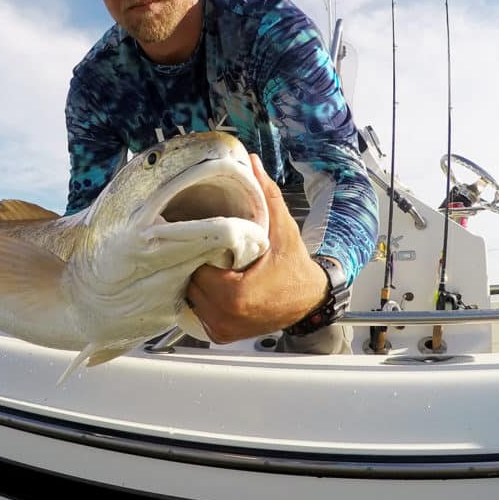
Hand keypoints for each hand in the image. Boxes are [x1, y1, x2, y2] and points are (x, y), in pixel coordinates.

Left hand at [186, 154, 327, 342]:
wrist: (309, 301)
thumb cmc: (294, 266)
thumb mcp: (282, 229)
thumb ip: (266, 196)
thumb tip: (251, 163)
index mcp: (234, 295)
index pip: (196, 265)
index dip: (198, 249)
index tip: (201, 236)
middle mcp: (224, 317)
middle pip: (189, 282)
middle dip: (194, 264)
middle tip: (204, 249)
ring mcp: (221, 329)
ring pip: (190, 297)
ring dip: (195, 282)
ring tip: (207, 264)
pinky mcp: (220, 335)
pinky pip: (197, 312)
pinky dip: (201, 299)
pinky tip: (211, 284)